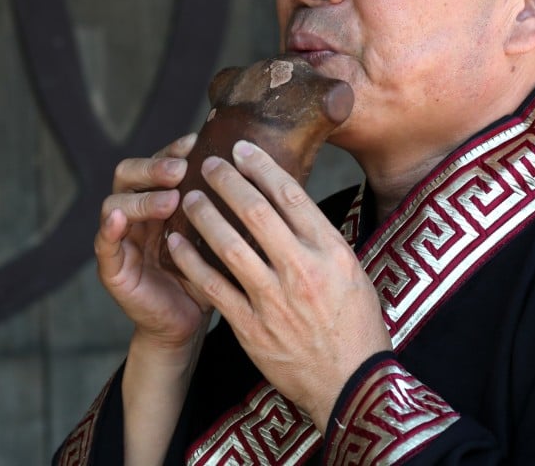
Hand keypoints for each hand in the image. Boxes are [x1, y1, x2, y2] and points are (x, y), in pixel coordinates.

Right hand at [95, 133, 211, 351]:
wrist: (189, 321)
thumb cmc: (209, 273)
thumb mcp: (222, 234)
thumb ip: (228, 205)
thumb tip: (265, 168)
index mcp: (162, 198)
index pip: (160, 162)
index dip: (174, 149)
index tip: (197, 142)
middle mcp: (138, 211)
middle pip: (131, 173)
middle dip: (154, 166)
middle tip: (181, 169)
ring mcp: (122, 237)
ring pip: (116, 203)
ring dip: (142, 198)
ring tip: (169, 198)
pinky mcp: (113, 267)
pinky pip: (103, 243)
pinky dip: (108, 228)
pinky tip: (119, 219)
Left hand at [166, 140, 392, 432]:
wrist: (350, 384)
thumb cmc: (357, 326)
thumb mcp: (353, 272)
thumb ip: (322, 240)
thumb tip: (293, 207)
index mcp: (331, 251)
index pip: (290, 196)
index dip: (261, 167)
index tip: (242, 149)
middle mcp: (302, 269)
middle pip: (255, 212)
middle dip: (226, 182)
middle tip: (207, 164)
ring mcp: (273, 299)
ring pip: (228, 244)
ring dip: (204, 215)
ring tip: (187, 197)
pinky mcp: (250, 326)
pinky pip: (213, 285)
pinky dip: (192, 261)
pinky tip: (177, 243)